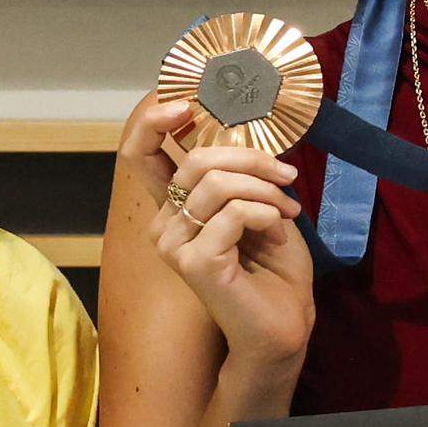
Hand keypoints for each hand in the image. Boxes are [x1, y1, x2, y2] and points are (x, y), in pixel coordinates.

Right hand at [130, 98, 313, 377]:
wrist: (284, 326)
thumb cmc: (274, 269)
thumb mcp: (260, 204)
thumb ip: (239, 171)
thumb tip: (239, 127)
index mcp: (175, 206)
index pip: (141, 151)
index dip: (155, 117)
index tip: (190, 101)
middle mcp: (164, 223)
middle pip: (195, 160)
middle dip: (251, 157)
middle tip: (286, 173)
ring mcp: (173, 244)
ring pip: (217, 183)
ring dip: (265, 189)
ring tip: (287, 210)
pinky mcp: (193, 263)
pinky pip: (234, 212)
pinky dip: (266, 214)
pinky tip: (277, 233)